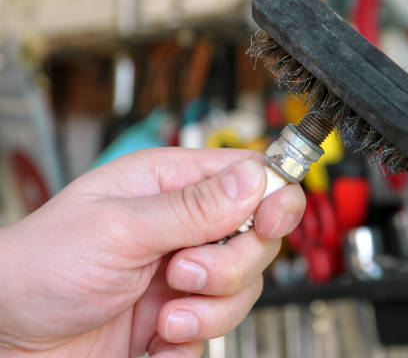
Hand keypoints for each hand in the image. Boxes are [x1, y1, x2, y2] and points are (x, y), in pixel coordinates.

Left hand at [0, 148, 304, 356]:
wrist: (9, 337)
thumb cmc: (40, 265)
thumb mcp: (117, 228)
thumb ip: (192, 207)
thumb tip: (254, 178)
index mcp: (170, 184)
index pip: (249, 176)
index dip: (272, 197)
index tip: (268, 222)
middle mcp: (185, 226)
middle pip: (257, 237)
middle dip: (229, 265)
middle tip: (182, 272)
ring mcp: (186, 273)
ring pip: (245, 287)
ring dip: (209, 309)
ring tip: (163, 314)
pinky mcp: (182, 314)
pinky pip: (219, 328)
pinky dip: (191, 340)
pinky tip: (156, 336)